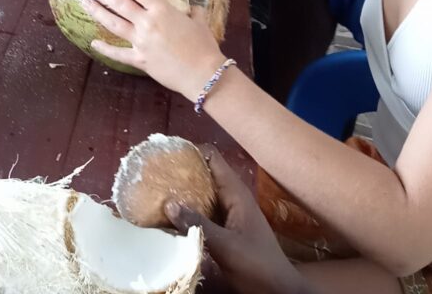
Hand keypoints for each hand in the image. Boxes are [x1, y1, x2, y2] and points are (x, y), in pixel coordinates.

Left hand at [82, 0, 223, 96]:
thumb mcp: (199, 21)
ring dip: (98, 12)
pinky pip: (118, 54)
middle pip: (120, 4)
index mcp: (162, 10)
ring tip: (85, 2)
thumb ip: (194, 8)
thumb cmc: (203, 46)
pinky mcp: (139, 60)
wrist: (203, 74)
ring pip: (114, 24)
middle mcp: (147, 23)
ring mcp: (141, 42)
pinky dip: (105, 49)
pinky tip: (93, 42)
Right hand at [168, 147, 296, 293]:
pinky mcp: (224, 230)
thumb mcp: (226, 246)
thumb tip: (168, 202)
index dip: (190, 151)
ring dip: (182, 194)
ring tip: (155, 193)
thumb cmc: (257, 264)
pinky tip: (169, 219)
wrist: (278, 291)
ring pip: (202, 195)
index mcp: (236, 192)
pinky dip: (187, 213)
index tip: (165, 155)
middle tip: (154, 175)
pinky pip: (202, 214)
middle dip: (181, 173)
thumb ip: (198, 224)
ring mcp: (228, 214)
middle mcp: (231, 198)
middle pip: (203, 174)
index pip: (211, 157)